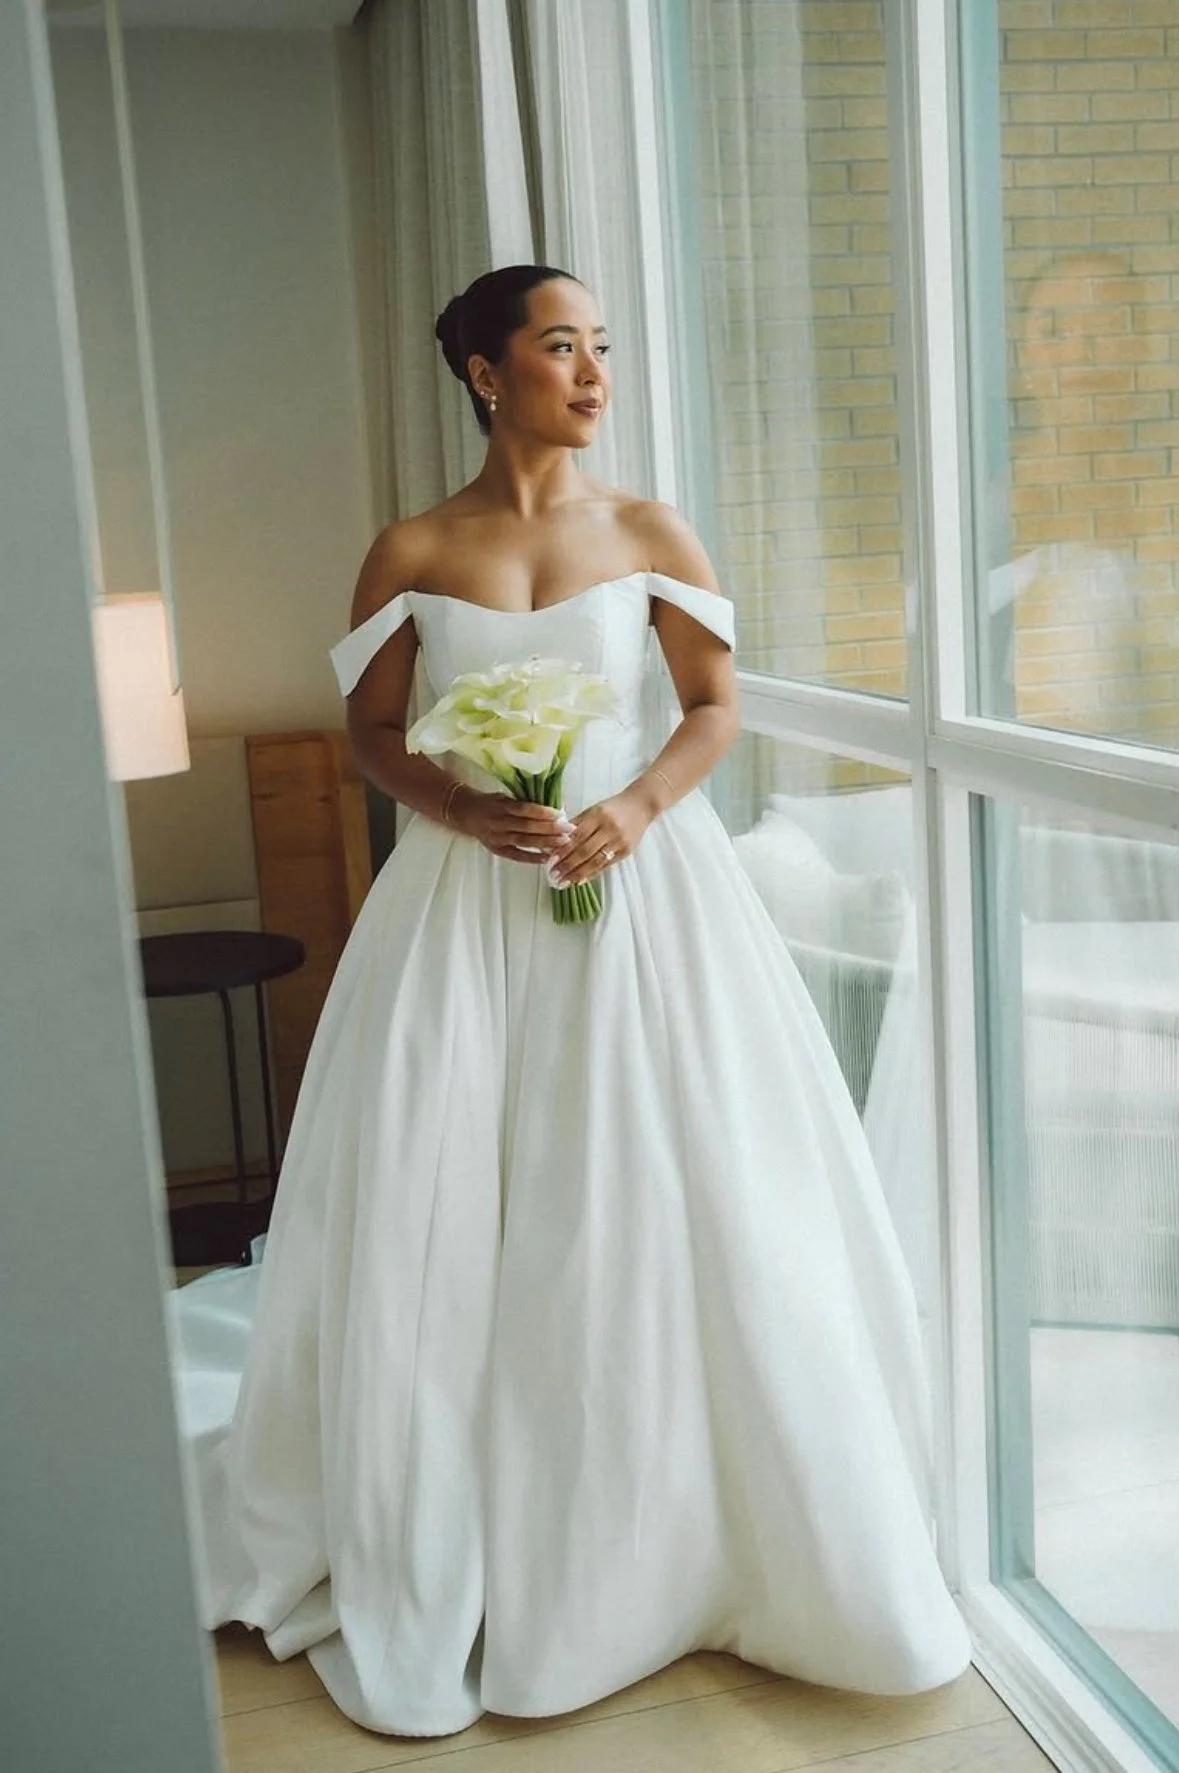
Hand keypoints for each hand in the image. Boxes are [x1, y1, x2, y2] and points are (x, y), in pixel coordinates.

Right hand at [454, 789, 573, 864]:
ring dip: (545, 843)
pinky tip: (547, 858)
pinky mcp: (496, 850)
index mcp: (501, 806)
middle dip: (550, 829)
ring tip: (563, 843)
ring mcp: (497, 838)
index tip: (561, 814)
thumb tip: (552, 808)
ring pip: (524, 841)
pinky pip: (516, 855)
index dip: (544, 813)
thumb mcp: (504, 797)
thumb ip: (524, 803)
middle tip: (569, 830)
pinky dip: (532, 858)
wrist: (465, 813)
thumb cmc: (489, 803)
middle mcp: (499, 823)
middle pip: (527, 827)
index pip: (525, 809)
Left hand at [550, 792, 651, 887]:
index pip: (577, 836)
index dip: (563, 850)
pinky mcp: (626, 851)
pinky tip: (580, 880)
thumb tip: (556, 841)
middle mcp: (609, 829)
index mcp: (598, 815)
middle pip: (585, 851)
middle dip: (567, 865)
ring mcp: (619, 841)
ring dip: (578, 873)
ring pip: (595, 861)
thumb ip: (577, 824)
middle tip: (553, 875)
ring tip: (564, 882)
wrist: (641, 805)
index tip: (550, 861)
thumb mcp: (593, 809)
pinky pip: (606, 865)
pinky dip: (592, 873)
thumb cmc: (613, 807)